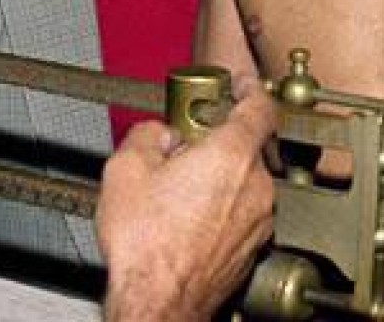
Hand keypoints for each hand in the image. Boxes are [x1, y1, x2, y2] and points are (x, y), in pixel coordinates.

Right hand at [98, 75, 275, 321]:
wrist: (158, 305)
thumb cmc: (147, 247)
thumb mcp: (125, 168)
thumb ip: (147, 133)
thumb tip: (157, 133)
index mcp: (231, 155)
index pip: (258, 106)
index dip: (248, 88)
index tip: (239, 83)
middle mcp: (255, 187)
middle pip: (248, 144)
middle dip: (219, 138)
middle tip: (189, 140)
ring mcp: (258, 221)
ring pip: (245, 180)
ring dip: (221, 174)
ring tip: (182, 184)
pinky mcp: (252, 248)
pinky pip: (242, 211)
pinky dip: (223, 204)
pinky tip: (189, 215)